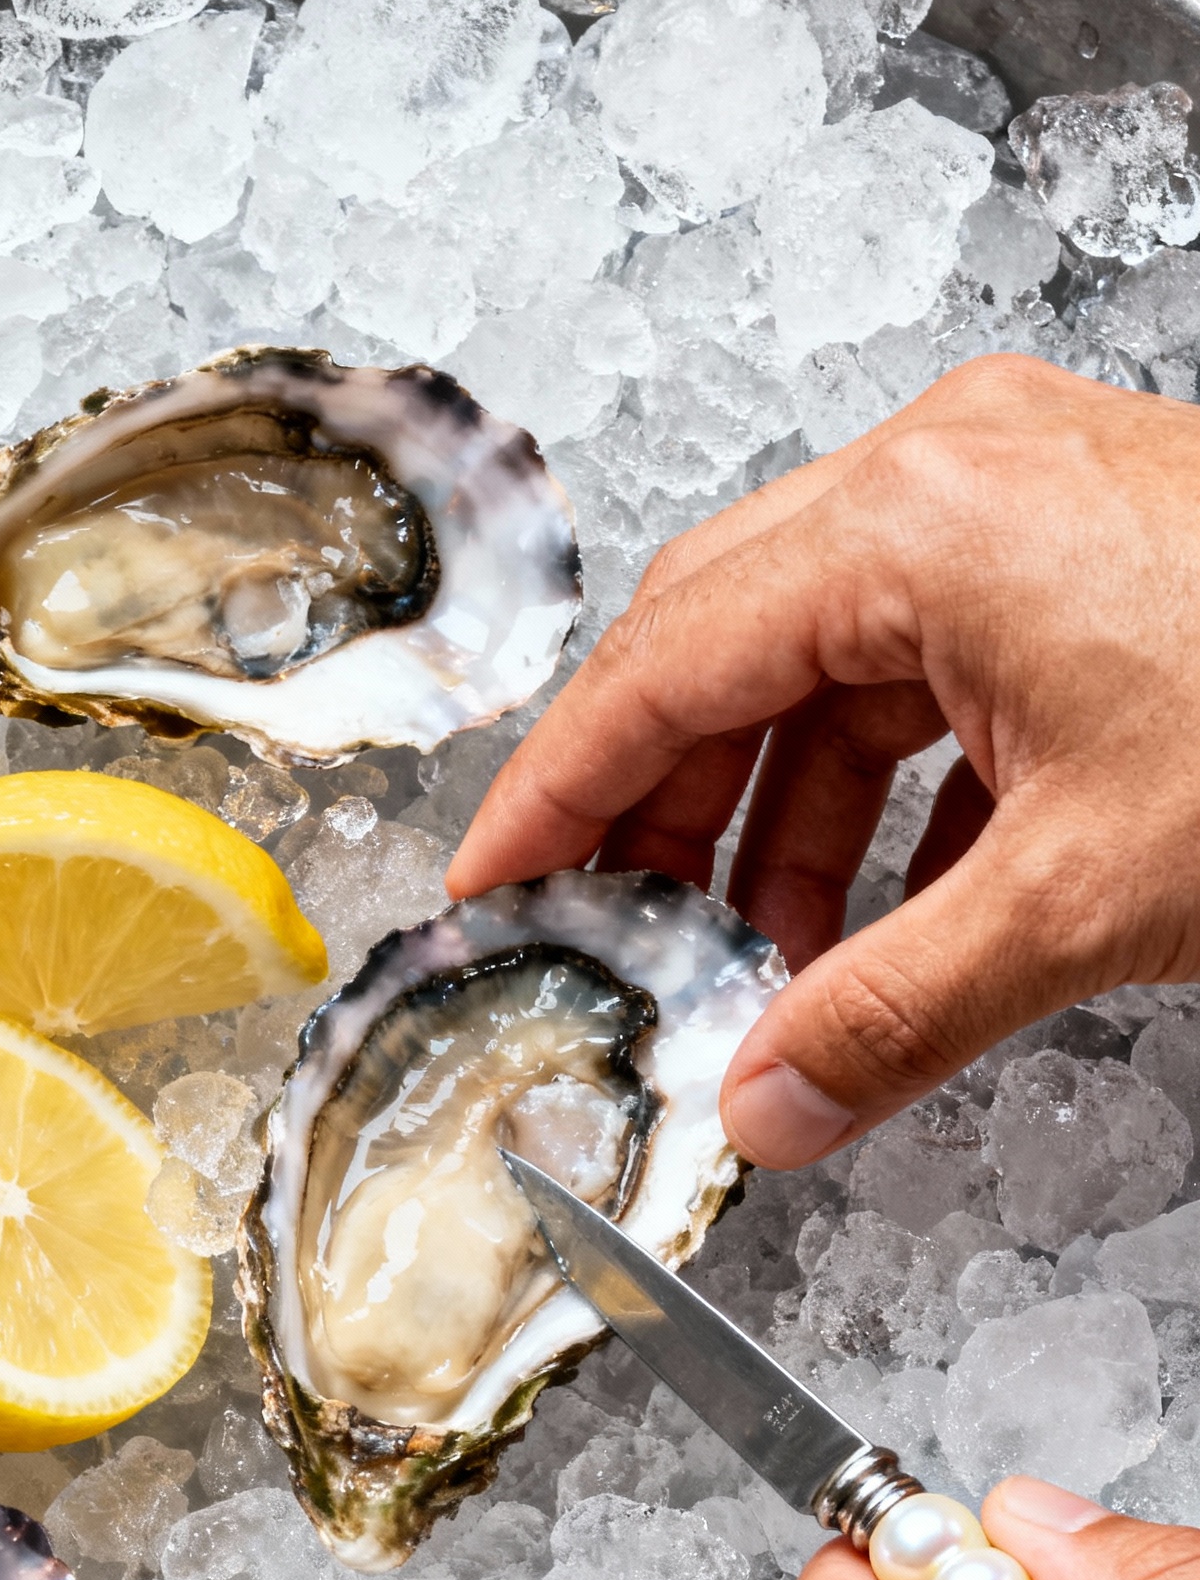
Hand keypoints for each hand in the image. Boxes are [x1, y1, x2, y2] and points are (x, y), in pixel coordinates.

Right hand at [446, 356, 1199, 1170]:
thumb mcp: (1084, 896)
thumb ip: (894, 1012)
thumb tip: (768, 1102)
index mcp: (919, 520)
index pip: (661, 661)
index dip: (558, 791)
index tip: (494, 881)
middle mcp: (950, 478)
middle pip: (722, 646)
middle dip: (663, 810)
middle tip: (620, 939)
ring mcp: (1017, 502)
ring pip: (825, 663)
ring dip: (781, 815)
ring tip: (765, 957)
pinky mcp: (1077, 553)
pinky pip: (924, 670)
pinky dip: (885, 791)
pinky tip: (887, 904)